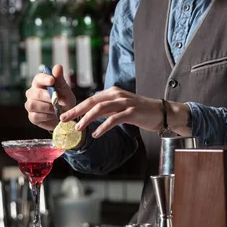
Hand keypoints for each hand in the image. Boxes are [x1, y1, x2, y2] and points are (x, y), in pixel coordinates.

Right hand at [25, 64, 75, 131]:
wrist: (66, 116)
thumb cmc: (64, 100)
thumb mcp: (65, 90)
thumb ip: (60, 79)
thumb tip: (57, 66)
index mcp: (40, 83)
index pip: (38, 78)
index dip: (44, 79)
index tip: (52, 80)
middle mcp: (32, 93)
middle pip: (35, 93)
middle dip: (48, 96)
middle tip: (58, 99)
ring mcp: (30, 105)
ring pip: (33, 104)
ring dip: (47, 107)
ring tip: (57, 109)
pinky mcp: (32, 117)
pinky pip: (35, 116)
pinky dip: (46, 116)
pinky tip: (53, 115)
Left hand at [60, 86, 191, 137]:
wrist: (161, 113)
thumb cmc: (140, 112)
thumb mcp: (120, 107)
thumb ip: (106, 109)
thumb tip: (89, 116)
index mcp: (112, 92)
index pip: (90, 99)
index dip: (76, 107)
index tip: (65, 114)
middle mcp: (117, 94)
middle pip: (92, 101)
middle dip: (76, 110)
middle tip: (64, 119)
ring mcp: (125, 102)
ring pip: (101, 109)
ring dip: (87, 118)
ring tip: (78, 128)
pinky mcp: (132, 112)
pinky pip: (114, 119)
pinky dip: (103, 126)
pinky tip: (97, 134)